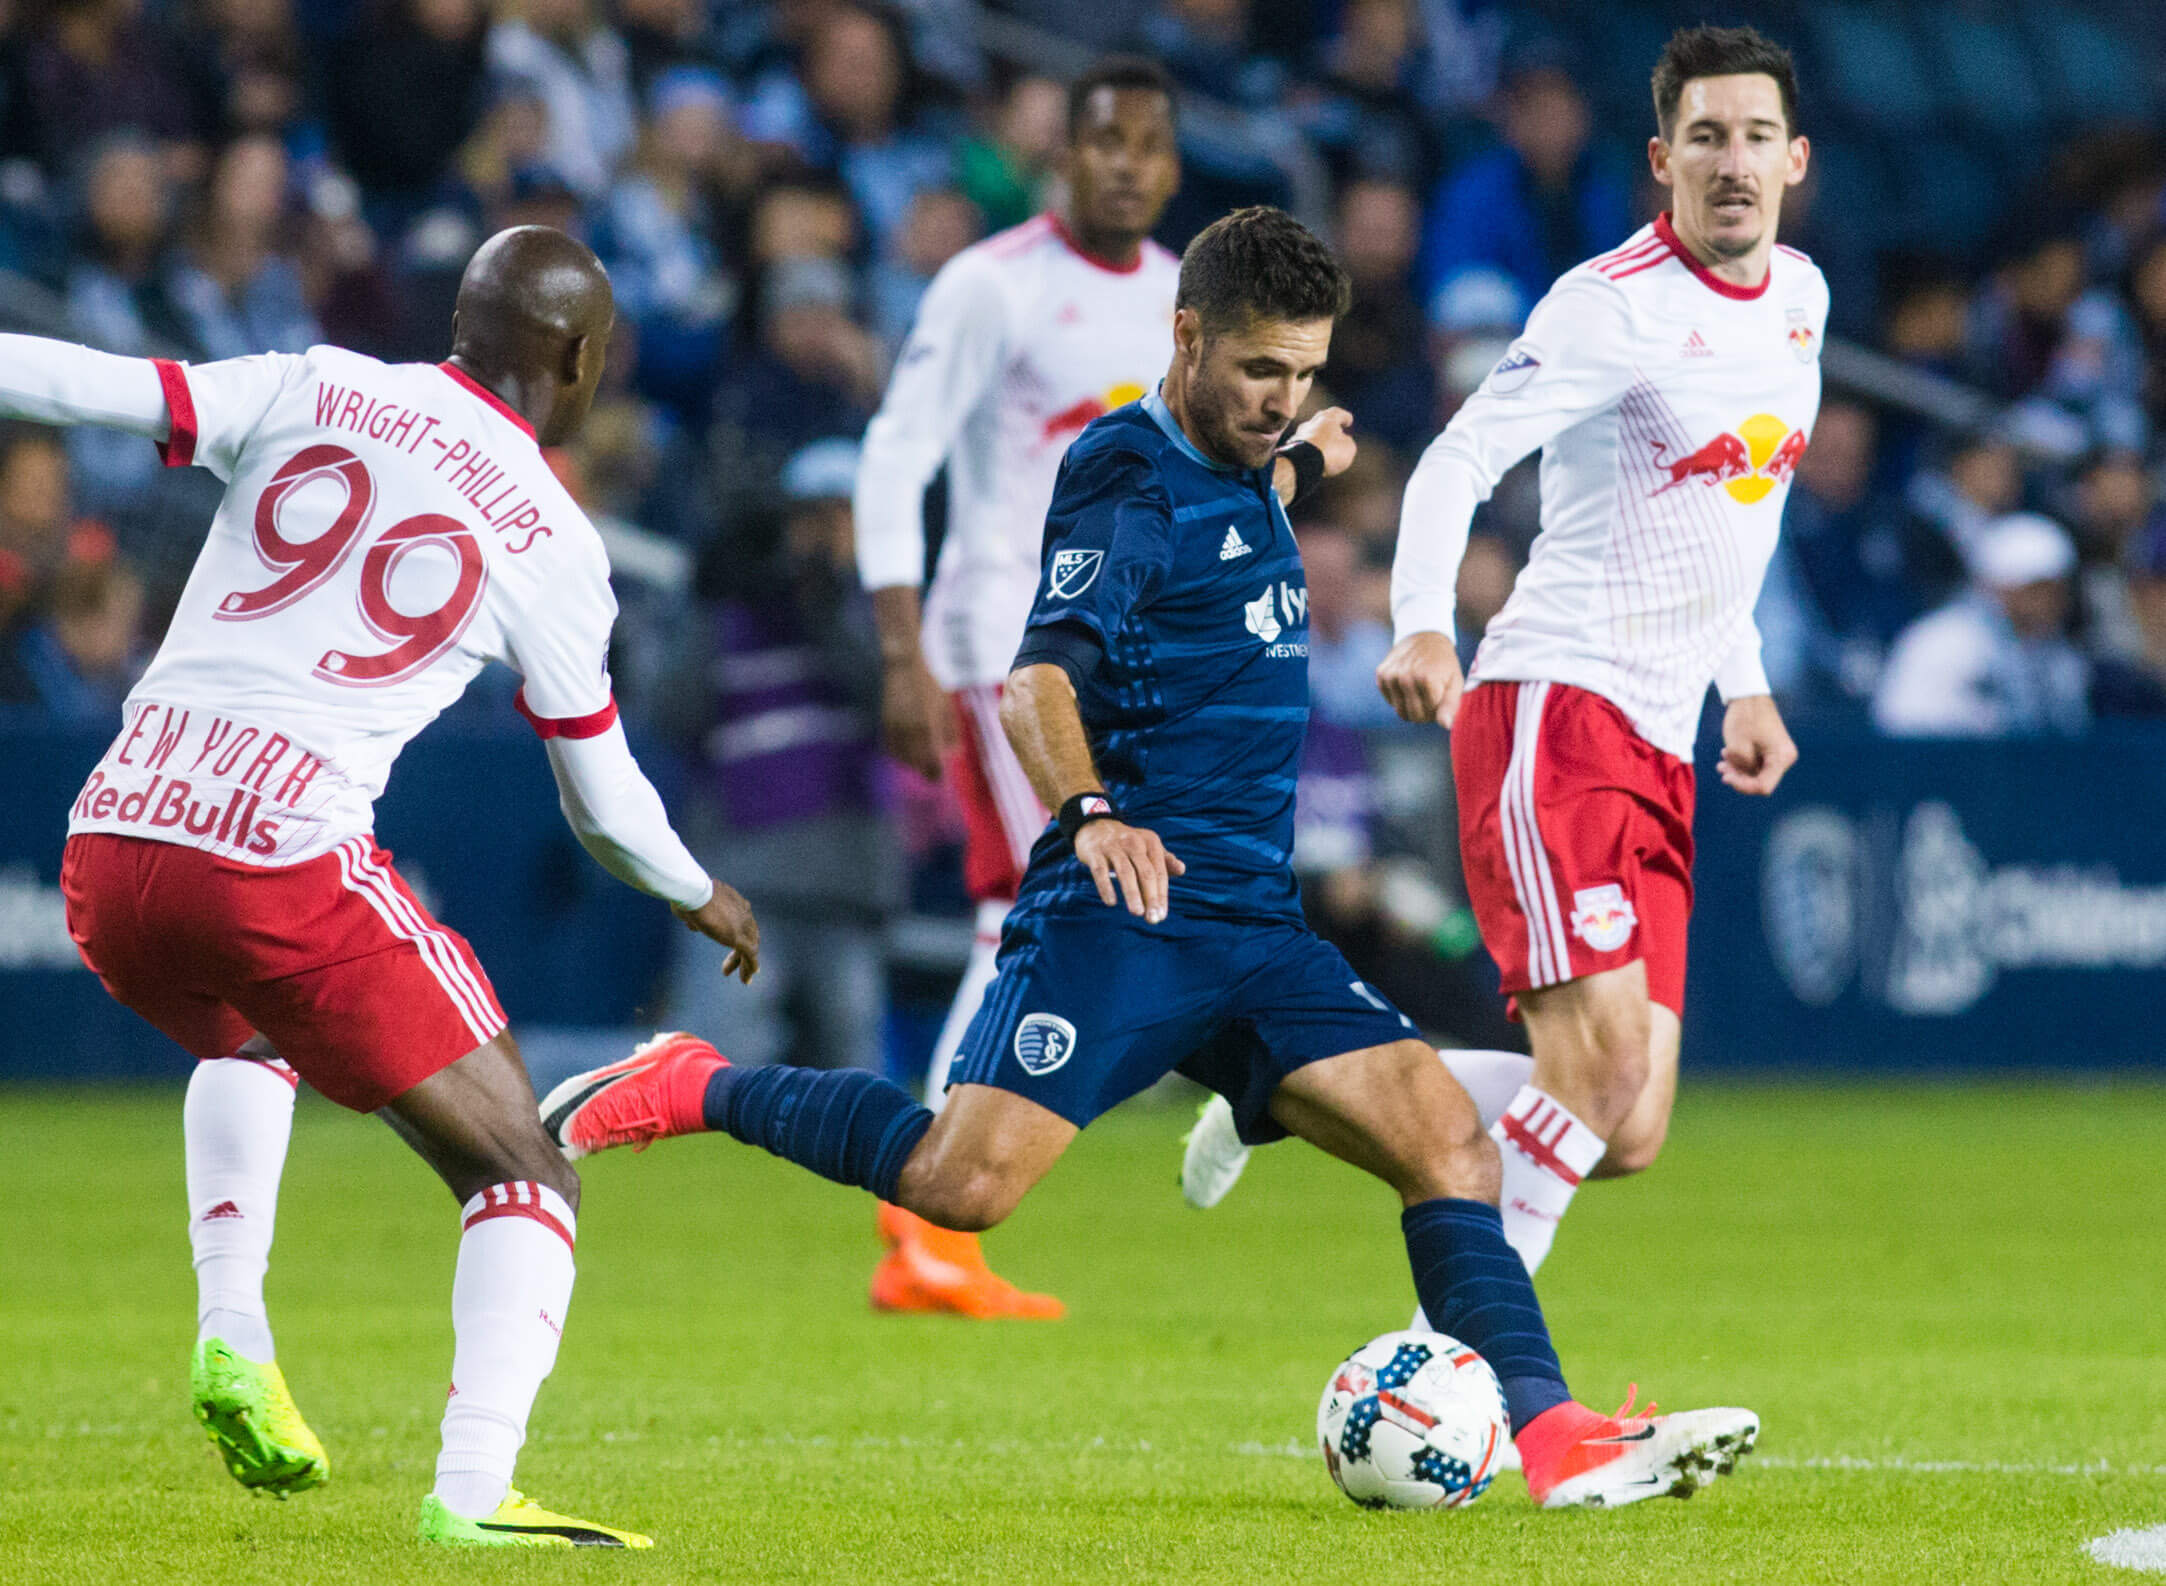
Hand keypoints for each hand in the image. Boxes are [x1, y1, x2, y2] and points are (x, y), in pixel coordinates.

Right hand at [675, 881, 759, 981]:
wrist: (694, 892)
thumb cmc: (688, 894)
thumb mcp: (691, 906)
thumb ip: (694, 916)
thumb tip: (693, 925)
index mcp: (734, 901)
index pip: (741, 919)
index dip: (738, 931)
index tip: (731, 941)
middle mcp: (744, 912)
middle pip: (749, 934)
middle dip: (743, 949)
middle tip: (734, 962)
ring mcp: (744, 926)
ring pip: (750, 947)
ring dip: (744, 963)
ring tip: (742, 977)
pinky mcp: (740, 938)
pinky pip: (750, 956)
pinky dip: (749, 968)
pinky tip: (746, 979)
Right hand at [879, 655, 955, 779]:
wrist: (903, 667)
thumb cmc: (929, 685)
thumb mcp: (945, 705)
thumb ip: (950, 730)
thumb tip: (954, 751)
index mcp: (926, 725)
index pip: (931, 758)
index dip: (935, 772)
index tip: (940, 779)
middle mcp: (909, 729)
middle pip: (916, 760)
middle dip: (925, 771)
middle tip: (933, 778)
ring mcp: (895, 727)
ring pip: (902, 755)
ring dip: (912, 764)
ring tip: (921, 767)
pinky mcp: (885, 723)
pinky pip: (891, 746)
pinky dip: (898, 754)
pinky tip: (905, 756)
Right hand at [1073, 819, 1185, 924]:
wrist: (1095, 826)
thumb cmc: (1127, 844)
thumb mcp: (1148, 847)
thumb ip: (1165, 860)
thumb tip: (1182, 870)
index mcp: (1150, 842)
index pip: (1159, 872)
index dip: (1161, 895)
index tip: (1161, 916)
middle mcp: (1134, 842)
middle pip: (1146, 872)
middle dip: (1151, 897)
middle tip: (1153, 919)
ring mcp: (1113, 847)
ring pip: (1125, 872)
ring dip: (1132, 893)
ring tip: (1137, 913)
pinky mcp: (1094, 852)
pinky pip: (1100, 871)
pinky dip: (1106, 886)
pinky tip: (1111, 902)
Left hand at [1289, 406, 1356, 477]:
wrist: (1302, 464)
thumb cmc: (1329, 452)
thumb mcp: (1348, 448)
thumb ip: (1347, 442)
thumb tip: (1343, 441)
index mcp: (1327, 418)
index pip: (1338, 413)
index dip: (1344, 417)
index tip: (1348, 421)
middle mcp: (1311, 422)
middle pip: (1321, 420)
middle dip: (1330, 426)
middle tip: (1337, 431)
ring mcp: (1299, 434)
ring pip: (1311, 433)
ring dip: (1319, 438)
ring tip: (1326, 447)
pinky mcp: (1291, 447)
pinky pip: (1303, 446)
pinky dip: (1309, 449)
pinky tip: (1314, 456)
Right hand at [1375, 631, 1464, 726]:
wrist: (1425, 637)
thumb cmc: (1444, 664)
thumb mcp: (1455, 682)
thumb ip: (1451, 705)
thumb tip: (1445, 726)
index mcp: (1426, 679)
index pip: (1429, 716)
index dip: (1437, 710)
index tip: (1441, 696)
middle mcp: (1405, 677)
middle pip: (1413, 716)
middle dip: (1424, 712)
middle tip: (1431, 695)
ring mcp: (1391, 675)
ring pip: (1400, 711)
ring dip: (1411, 705)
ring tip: (1419, 690)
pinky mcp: (1381, 674)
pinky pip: (1390, 701)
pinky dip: (1399, 698)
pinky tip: (1407, 685)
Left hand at [1718, 694, 1797, 795]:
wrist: (1749, 696)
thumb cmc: (1744, 718)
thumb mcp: (1738, 747)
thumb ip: (1743, 768)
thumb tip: (1747, 778)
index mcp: (1782, 758)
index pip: (1763, 786)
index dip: (1743, 786)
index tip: (1726, 777)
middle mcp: (1784, 758)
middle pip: (1760, 781)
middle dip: (1738, 777)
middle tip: (1721, 767)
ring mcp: (1778, 755)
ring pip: (1756, 774)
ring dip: (1737, 770)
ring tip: (1722, 761)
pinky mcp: (1771, 751)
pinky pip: (1756, 765)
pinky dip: (1741, 763)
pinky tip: (1728, 755)